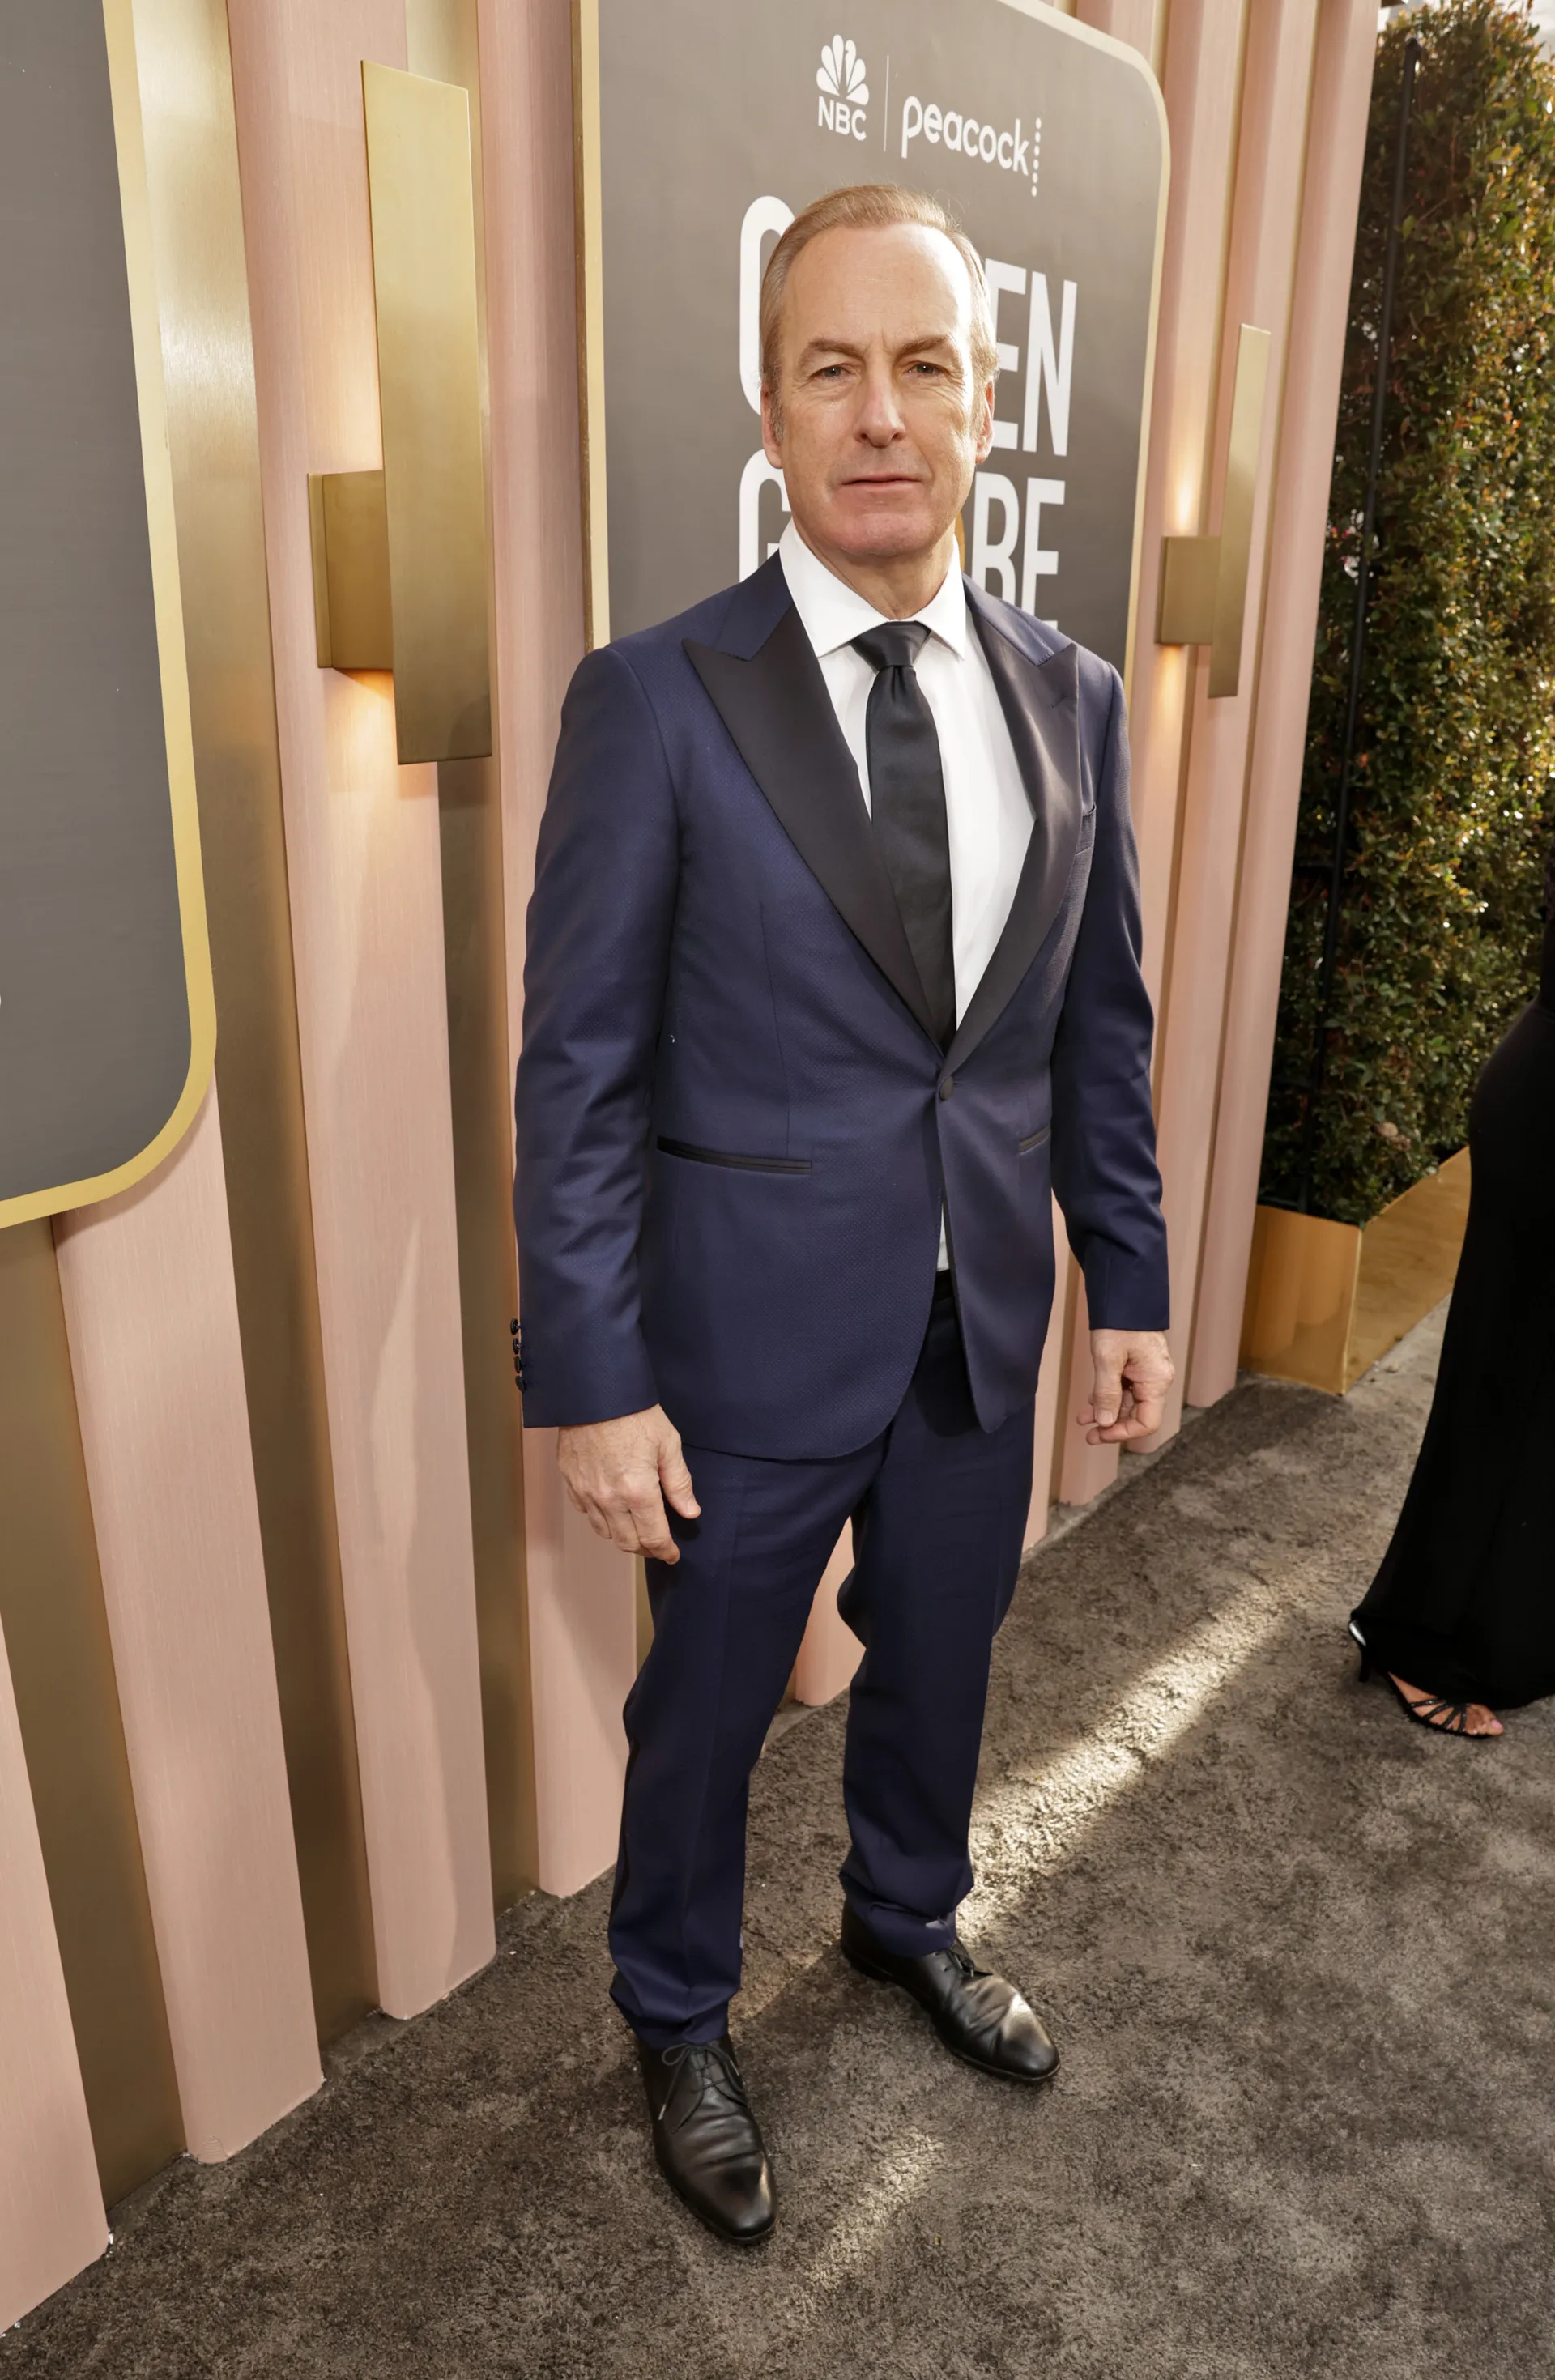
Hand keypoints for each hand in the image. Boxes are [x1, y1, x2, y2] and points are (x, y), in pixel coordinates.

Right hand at [557, 1405, 699, 1563]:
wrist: (593, 1393)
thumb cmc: (634, 1414)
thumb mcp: (668, 1444)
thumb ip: (679, 1483)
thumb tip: (690, 1512)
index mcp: (638, 1491)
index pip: (654, 1537)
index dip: (665, 1551)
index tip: (672, 1555)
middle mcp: (609, 1499)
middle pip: (628, 1542)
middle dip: (646, 1549)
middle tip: (658, 1545)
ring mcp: (586, 1493)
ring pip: (605, 1533)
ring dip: (623, 1537)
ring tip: (636, 1529)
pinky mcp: (571, 1483)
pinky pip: (587, 1514)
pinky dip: (602, 1519)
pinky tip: (613, 1509)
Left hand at [1078, 1329, 1173, 1445]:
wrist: (1123, 1292)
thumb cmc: (1120, 1322)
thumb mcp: (1108, 1360)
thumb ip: (1107, 1393)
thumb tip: (1105, 1422)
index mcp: (1156, 1381)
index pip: (1147, 1423)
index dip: (1123, 1433)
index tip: (1100, 1434)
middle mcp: (1156, 1379)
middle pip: (1138, 1414)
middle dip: (1112, 1425)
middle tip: (1088, 1433)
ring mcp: (1148, 1372)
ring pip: (1129, 1402)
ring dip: (1107, 1411)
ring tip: (1083, 1418)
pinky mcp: (1138, 1364)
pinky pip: (1125, 1388)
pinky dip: (1108, 1396)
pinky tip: (1091, 1400)